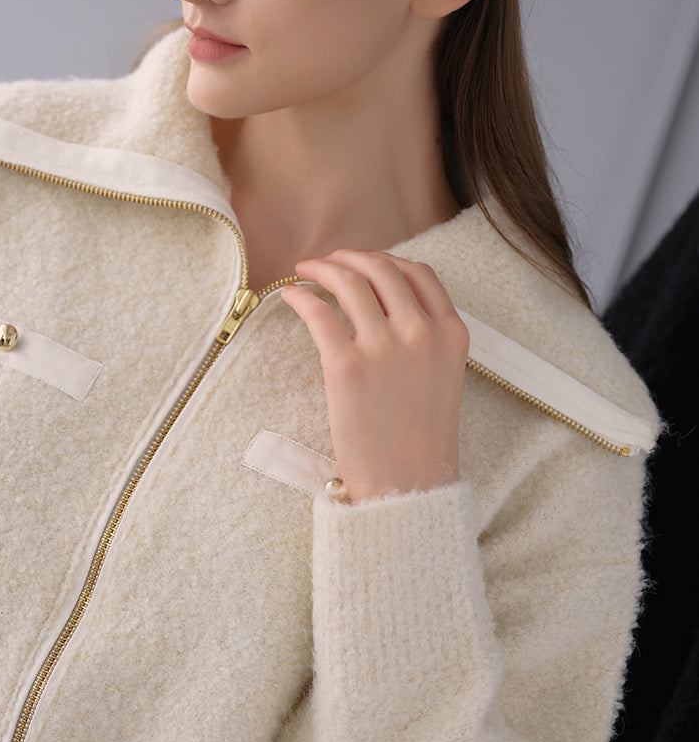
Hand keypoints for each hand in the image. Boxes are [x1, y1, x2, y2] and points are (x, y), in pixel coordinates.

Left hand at [280, 249, 468, 501]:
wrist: (409, 484)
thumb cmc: (419, 439)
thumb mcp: (442, 377)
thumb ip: (425, 338)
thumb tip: (383, 307)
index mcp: (450, 332)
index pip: (418, 273)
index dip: (386, 259)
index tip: (363, 262)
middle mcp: (421, 331)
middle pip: (381, 269)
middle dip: (349, 257)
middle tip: (327, 262)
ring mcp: (385, 346)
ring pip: (349, 282)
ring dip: (322, 268)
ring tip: (305, 271)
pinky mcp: (347, 365)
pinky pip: (317, 312)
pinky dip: (300, 296)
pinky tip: (290, 295)